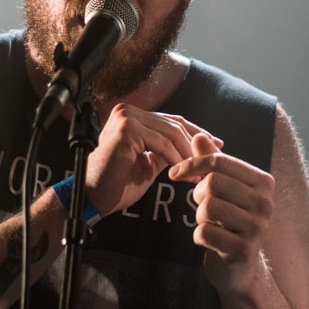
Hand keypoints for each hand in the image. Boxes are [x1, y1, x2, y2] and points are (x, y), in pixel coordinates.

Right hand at [86, 104, 220, 215]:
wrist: (93, 197)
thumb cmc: (116, 183)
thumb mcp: (148, 163)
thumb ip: (165, 151)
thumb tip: (192, 147)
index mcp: (131, 116)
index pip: (171, 120)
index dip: (194, 132)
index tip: (214, 144)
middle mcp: (127, 112)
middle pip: (174, 124)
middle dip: (195, 144)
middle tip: (211, 160)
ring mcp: (126, 118)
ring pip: (170, 133)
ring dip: (187, 155)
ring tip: (198, 171)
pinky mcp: (127, 130)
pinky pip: (162, 144)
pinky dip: (176, 159)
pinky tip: (183, 173)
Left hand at [170, 133, 275, 294]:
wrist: (240, 267)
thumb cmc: (230, 220)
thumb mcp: (223, 188)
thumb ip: (212, 162)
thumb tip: (199, 136)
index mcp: (263, 182)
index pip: (220, 161)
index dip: (192, 164)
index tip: (175, 173)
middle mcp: (265, 203)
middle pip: (213, 183)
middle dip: (198, 193)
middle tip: (200, 203)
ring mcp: (256, 228)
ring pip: (208, 207)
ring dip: (199, 215)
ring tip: (208, 221)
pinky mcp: (242, 250)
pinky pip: (205, 232)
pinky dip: (199, 235)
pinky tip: (209, 239)